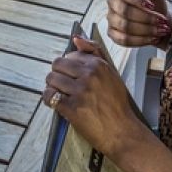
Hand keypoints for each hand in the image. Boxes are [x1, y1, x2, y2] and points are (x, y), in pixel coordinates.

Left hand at [43, 36, 146, 159]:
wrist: (122, 132)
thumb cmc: (117, 105)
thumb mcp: (111, 74)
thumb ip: (94, 53)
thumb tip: (76, 38)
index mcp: (99, 65)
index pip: (70, 55)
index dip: (68, 66)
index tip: (73, 76)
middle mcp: (89, 75)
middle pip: (57, 65)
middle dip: (58, 75)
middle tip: (65, 86)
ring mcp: (80, 91)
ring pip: (51, 79)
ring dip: (53, 87)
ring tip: (62, 95)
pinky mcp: (72, 108)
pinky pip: (49, 96)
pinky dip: (49, 99)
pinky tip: (58, 103)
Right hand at [108, 0, 171, 48]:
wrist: (158, 23)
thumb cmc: (155, 4)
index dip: (138, 0)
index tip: (153, 6)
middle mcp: (112, 3)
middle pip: (125, 12)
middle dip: (146, 18)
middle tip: (162, 21)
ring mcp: (111, 19)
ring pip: (125, 27)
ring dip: (146, 30)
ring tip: (160, 30)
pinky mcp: (113, 34)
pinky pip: (124, 40)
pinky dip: (141, 41)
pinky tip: (152, 38)